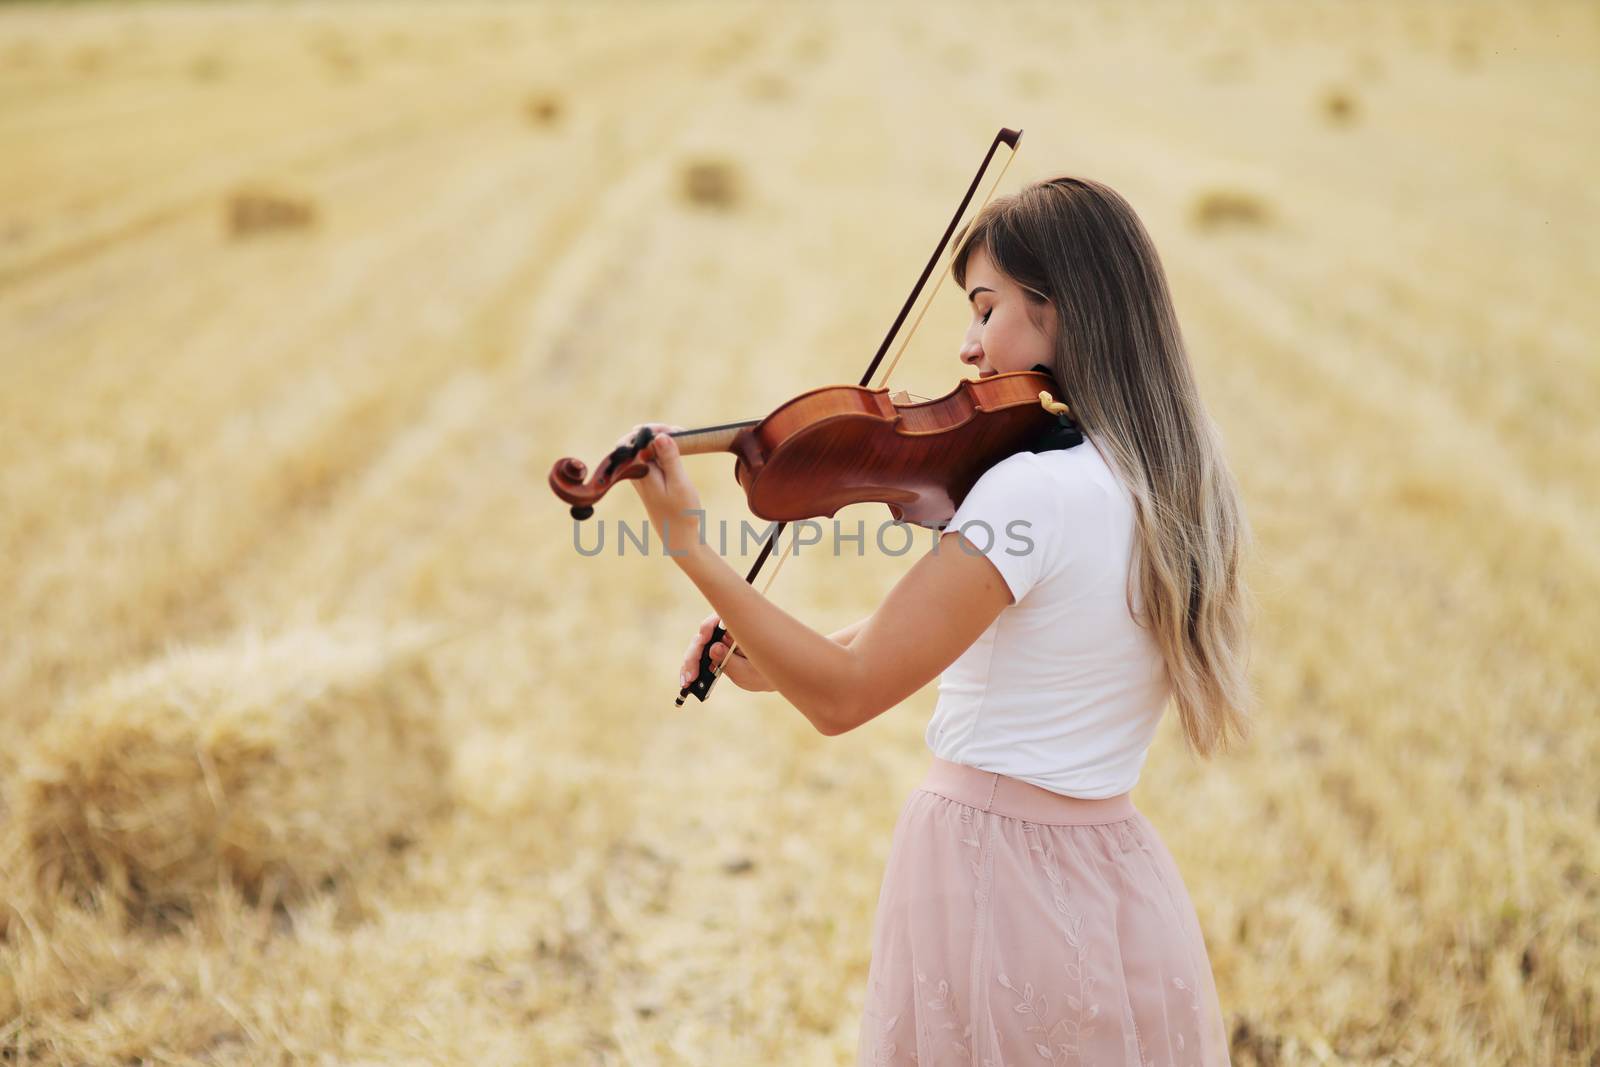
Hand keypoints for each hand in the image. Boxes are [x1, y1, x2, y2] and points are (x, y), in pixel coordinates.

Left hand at [619, 422, 703, 558]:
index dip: (653, 430)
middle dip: (656, 431)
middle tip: (680, 433)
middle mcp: (634, 472)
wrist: (678, 536)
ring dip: (659, 438)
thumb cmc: (681, 512)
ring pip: (642, 447)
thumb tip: (660, 436)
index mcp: (638, 472)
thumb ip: (669, 459)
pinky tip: (677, 448)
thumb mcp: (679, 484)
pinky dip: (661, 448)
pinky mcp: (647, 478)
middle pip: (635, 440)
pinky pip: (648, 455)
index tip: (677, 432)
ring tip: (682, 437)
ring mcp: (639, 475)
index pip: (635, 440)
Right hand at [681, 613, 771, 691]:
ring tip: (687, 681)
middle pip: (704, 635)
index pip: (720, 620)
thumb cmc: (763, 671)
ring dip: (689, 663)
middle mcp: (725, 631)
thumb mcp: (751, 670)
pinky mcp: (711, 652)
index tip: (704, 637)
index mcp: (739, 628)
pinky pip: (697, 657)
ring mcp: (717, 641)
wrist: (768, 677)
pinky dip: (691, 668)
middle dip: (694, 653)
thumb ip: (732, 661)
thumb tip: (713, 648)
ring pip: (697, 646)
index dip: (709, 626)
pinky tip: (687, 681)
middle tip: (692, 673)